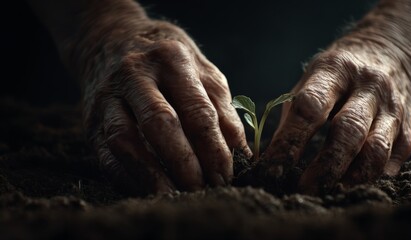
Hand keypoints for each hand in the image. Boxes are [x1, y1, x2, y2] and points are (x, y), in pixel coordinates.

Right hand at [81, 20, 249, 194]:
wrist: (112, 40)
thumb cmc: (168, 62)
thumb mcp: (202, 72)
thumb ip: (223, 110)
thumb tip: (241, 155)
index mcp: (171, 59)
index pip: (198, 112)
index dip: (214, 150)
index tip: (227, 176)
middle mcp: (135, 74)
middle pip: (161, 124)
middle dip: (184, 164)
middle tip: (204, 189)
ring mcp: (108, 96)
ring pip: (125, 140)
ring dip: (151, 176)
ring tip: (175, 197)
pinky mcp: (91, 118)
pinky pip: (105, 154)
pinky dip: (128, 177)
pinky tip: (149, 191)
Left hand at [264, 35, 410, 193]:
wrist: (392, 51)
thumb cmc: (337, 72)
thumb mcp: (311, 77)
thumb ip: (294, 112)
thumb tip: (274, 157)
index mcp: (335, 69)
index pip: (310, 108)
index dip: (290, 141)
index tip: (272, 168)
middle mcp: (368, 85)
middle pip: (347, 132)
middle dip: (323, 167)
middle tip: (303, 189)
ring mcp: (391, 105)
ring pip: (375, 149)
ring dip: (351, 176)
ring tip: (329, 190)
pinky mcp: (407, 124)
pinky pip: (394, 156)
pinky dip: (372, 174)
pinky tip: (353, 180)